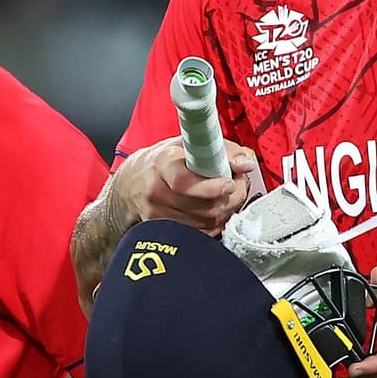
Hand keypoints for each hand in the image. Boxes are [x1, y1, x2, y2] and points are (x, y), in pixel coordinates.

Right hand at [117, 136, 257, 235]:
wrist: (131, 184)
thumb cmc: (164, 161)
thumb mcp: (188, 144)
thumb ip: (221, 149)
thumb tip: (246, 163)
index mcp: (162, 163)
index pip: (185, 182)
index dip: (211, 186)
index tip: (230, 183)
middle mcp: (156, 190)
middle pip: (202, 206)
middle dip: (230, 197)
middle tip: (238, 185)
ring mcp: (157, 213)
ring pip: (205, 222)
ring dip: (225, 210)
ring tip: (227, 195)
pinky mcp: (162, 230)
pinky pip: (200, 233)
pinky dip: (214, 223)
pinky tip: (216, 210)